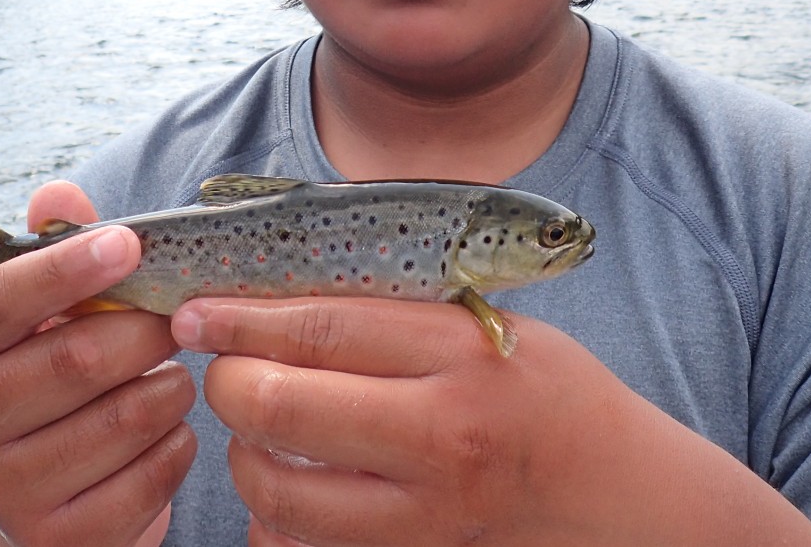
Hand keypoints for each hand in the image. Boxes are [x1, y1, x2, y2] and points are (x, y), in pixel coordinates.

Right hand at [0, 181, 196, 546]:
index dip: (69, 266)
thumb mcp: (53, 317)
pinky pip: (149, 477)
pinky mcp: (57, 536)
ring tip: (172, 376)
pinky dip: (177, 445)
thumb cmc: (62, 383)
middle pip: (77, 358)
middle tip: (180, 320)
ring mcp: (5, 486)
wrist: (56, 500)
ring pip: (124, 418)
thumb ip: (57, 251)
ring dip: (170, 388)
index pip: (4, 299)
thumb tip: (59, 193)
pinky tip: (168, 432)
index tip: (131, 243)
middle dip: (147, 331)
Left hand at [172, 297, 810, 546]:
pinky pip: (300, 542)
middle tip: (219, 363)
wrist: (613, 491)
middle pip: (281, 405)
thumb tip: (271, 288)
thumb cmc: (542, 388)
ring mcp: (423, 508)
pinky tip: (287, 480)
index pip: (318, 326)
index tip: (196, 308)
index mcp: (456, 352)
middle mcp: (438, 433)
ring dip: (242, 452)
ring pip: (277, 488)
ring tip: (257, 424)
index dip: (239, 315)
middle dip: (226, 381)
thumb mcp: (480, 321)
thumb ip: (385, 308)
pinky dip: (273, 513)